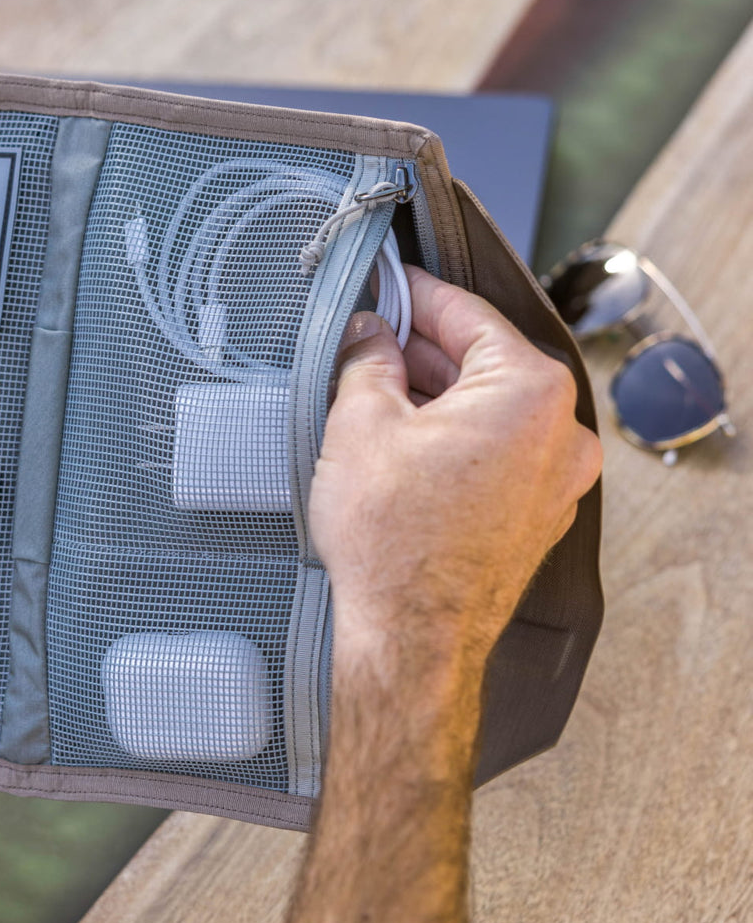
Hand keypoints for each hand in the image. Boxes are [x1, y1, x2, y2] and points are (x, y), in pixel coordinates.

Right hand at [309, 263, 600, 672]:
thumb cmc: (392, 540)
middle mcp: (561, 434)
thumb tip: (367, 334)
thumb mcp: (361, 423)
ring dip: (437, 396)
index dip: (418, 294)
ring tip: (376, 395)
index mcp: (530, 392)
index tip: (391, 284)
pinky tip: (404, 443)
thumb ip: (367, 360)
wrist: (409, 638)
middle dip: (424, 350)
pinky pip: (498, 453)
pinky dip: (457, 438)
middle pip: (485, 363)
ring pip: (491, 411)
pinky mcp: (537, 517)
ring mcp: (556, 481)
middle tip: (369, 341)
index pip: (469, 316)